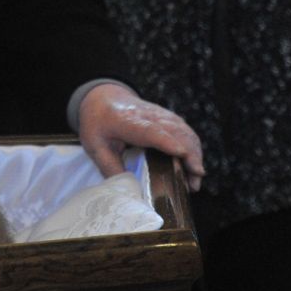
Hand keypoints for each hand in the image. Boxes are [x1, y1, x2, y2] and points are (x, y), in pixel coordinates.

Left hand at [76, 82, 204, 189]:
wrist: (102, 98)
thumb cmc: (97, 124)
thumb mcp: (95, 147)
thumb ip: (110, 168)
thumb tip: (129, 191)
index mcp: (127, 122)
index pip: (151, 130)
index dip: (167, 142)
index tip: (181, 154)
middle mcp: (148, 115)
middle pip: (176, 131)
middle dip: (190, 156)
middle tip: (193, 184)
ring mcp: (161, 114)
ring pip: (185, 131)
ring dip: (195, 154)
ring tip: (195, 180)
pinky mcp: (168, 117)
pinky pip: (186, 131)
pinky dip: (194, 148)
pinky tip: (193, 166)